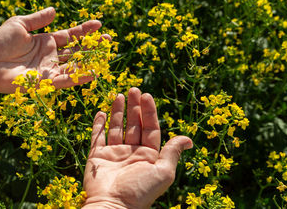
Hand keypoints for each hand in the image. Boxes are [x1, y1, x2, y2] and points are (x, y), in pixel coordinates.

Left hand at [0, 7, 102, 94]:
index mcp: (46, 41)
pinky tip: (93, 73)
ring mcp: (49, 70)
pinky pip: (66, 80)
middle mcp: (51, 56)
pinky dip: (79, 77)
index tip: (99, 24)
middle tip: (109, 40)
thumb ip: (38, 19)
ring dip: (90, 61)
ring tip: (106, 55)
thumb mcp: (19, 24)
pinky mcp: (45, 82)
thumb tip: (55, 10)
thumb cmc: (0, 43)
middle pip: (77, 50)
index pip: (71, 35)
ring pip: (75, 65)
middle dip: (93, 45)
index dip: (84, 30)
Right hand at [83, 88, 192, 208]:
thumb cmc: (140, 191)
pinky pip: (98, 137)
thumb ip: (172, 153)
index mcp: (148, 156)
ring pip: (116, 127)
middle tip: (133, 89)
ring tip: (119, 95)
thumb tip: (189, 139)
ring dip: (118, 111)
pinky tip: (101, 112)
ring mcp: (113, 154)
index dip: (149, 112)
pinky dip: (98, 124)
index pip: (150, 128)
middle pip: (134, 125)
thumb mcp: (162, 172)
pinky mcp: (97, 156)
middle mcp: (131, 153)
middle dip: (134, 107)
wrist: (112, 206)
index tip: (147, 95)